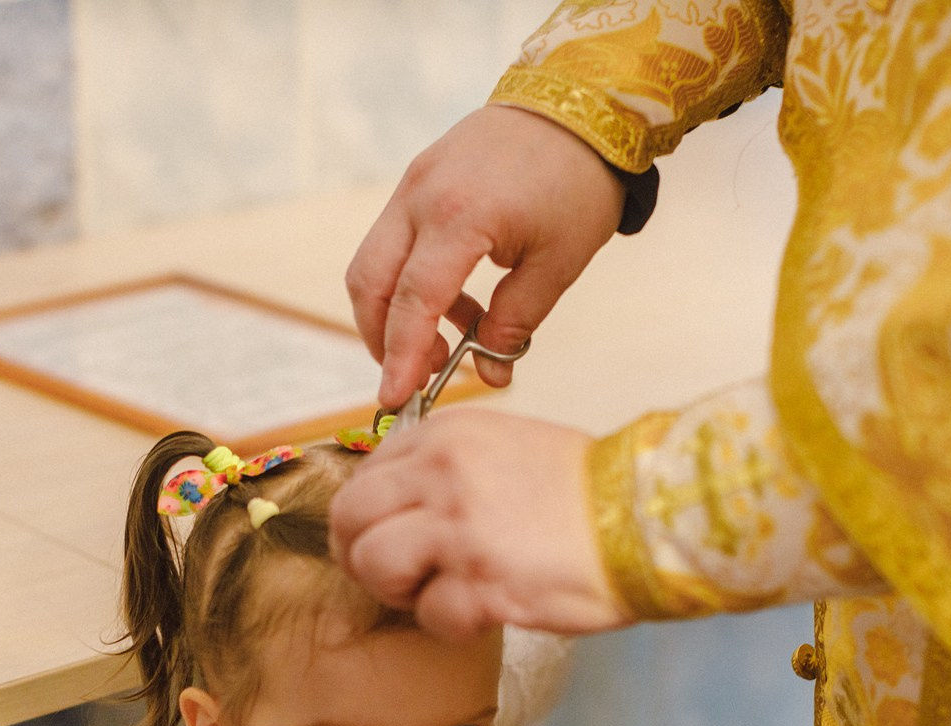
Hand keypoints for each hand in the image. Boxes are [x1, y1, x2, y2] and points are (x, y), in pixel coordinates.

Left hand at [330, 409, 630, 638]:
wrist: (649, 515)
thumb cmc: (586, 491)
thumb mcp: (506, 448)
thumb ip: (444, 470)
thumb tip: (394, 508)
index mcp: (446, 436)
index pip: (364, 476)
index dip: (367, 520)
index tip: (389, 540)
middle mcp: (442, 473)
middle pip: (350, 519)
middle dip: (360, 556)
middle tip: (396, 579)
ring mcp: (459, 527)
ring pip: (374, 566)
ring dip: (401, 592)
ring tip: (443, 593)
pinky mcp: (481, 581)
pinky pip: (431, 614)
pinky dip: (453, 623)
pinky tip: (486, 610)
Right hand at [348, 105, 622, 405]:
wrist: (580, 101)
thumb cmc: (577, 180)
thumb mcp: (559, 262)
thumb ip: (516, 321)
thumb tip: (487, 374)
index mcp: (460, 218)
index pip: (413, 303)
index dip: (401, 358)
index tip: (395, 399)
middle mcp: (421, 198)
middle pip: (369, 284)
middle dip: (383, 339)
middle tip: (415, 376)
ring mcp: (413, 183)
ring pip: (373, 263)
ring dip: (396, 313)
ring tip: (448, 342)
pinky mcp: (418, 178)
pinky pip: (395, 241)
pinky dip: (411, 281)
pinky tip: (458, 303)